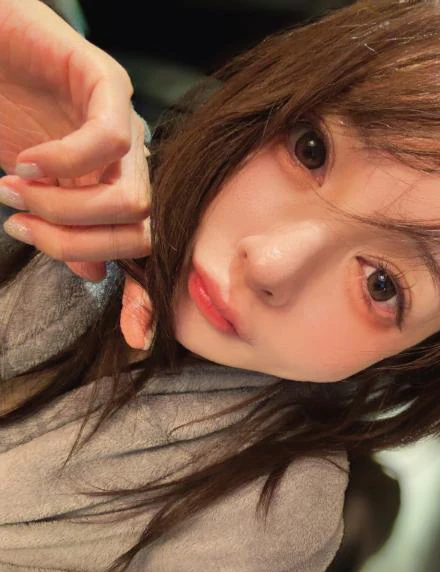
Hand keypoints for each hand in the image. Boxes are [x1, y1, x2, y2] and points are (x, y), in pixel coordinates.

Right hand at [0, 0, 152, 348]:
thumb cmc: (4, 113)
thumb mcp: (32, 192)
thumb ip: (65, 230)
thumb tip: (97, 272)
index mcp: (113, 193)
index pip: (142, 251)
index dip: (144, 298)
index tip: (134, 338)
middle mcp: (130, 166)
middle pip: (140, 235)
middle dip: (78, 246)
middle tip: (22, 227)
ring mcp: (125, 125)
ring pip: (131, 200)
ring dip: (67, 210)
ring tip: (15, 191)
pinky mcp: (107, 83)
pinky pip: (109, 143)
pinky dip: (63, 165)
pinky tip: (26, 162)